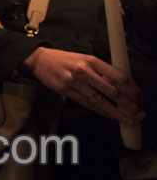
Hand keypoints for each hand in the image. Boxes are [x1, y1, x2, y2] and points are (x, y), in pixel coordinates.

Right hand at [22, 47, 144, 124]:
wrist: (39, 60)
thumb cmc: (65, 59)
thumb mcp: (85, 59)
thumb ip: (102, 71)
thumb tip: (121, 87)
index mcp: (92, 60)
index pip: (118, 77)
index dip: (132, 90)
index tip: (139, 98)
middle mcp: (84, 71)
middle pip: (112, 91)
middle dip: (128, 105)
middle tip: (139, 113)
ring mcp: (74, 82)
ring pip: (100, 101)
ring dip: (116, 112)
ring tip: (128, 119)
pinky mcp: (65, 91)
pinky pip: (87, 104)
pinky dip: (100, 111)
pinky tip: (110, 115)